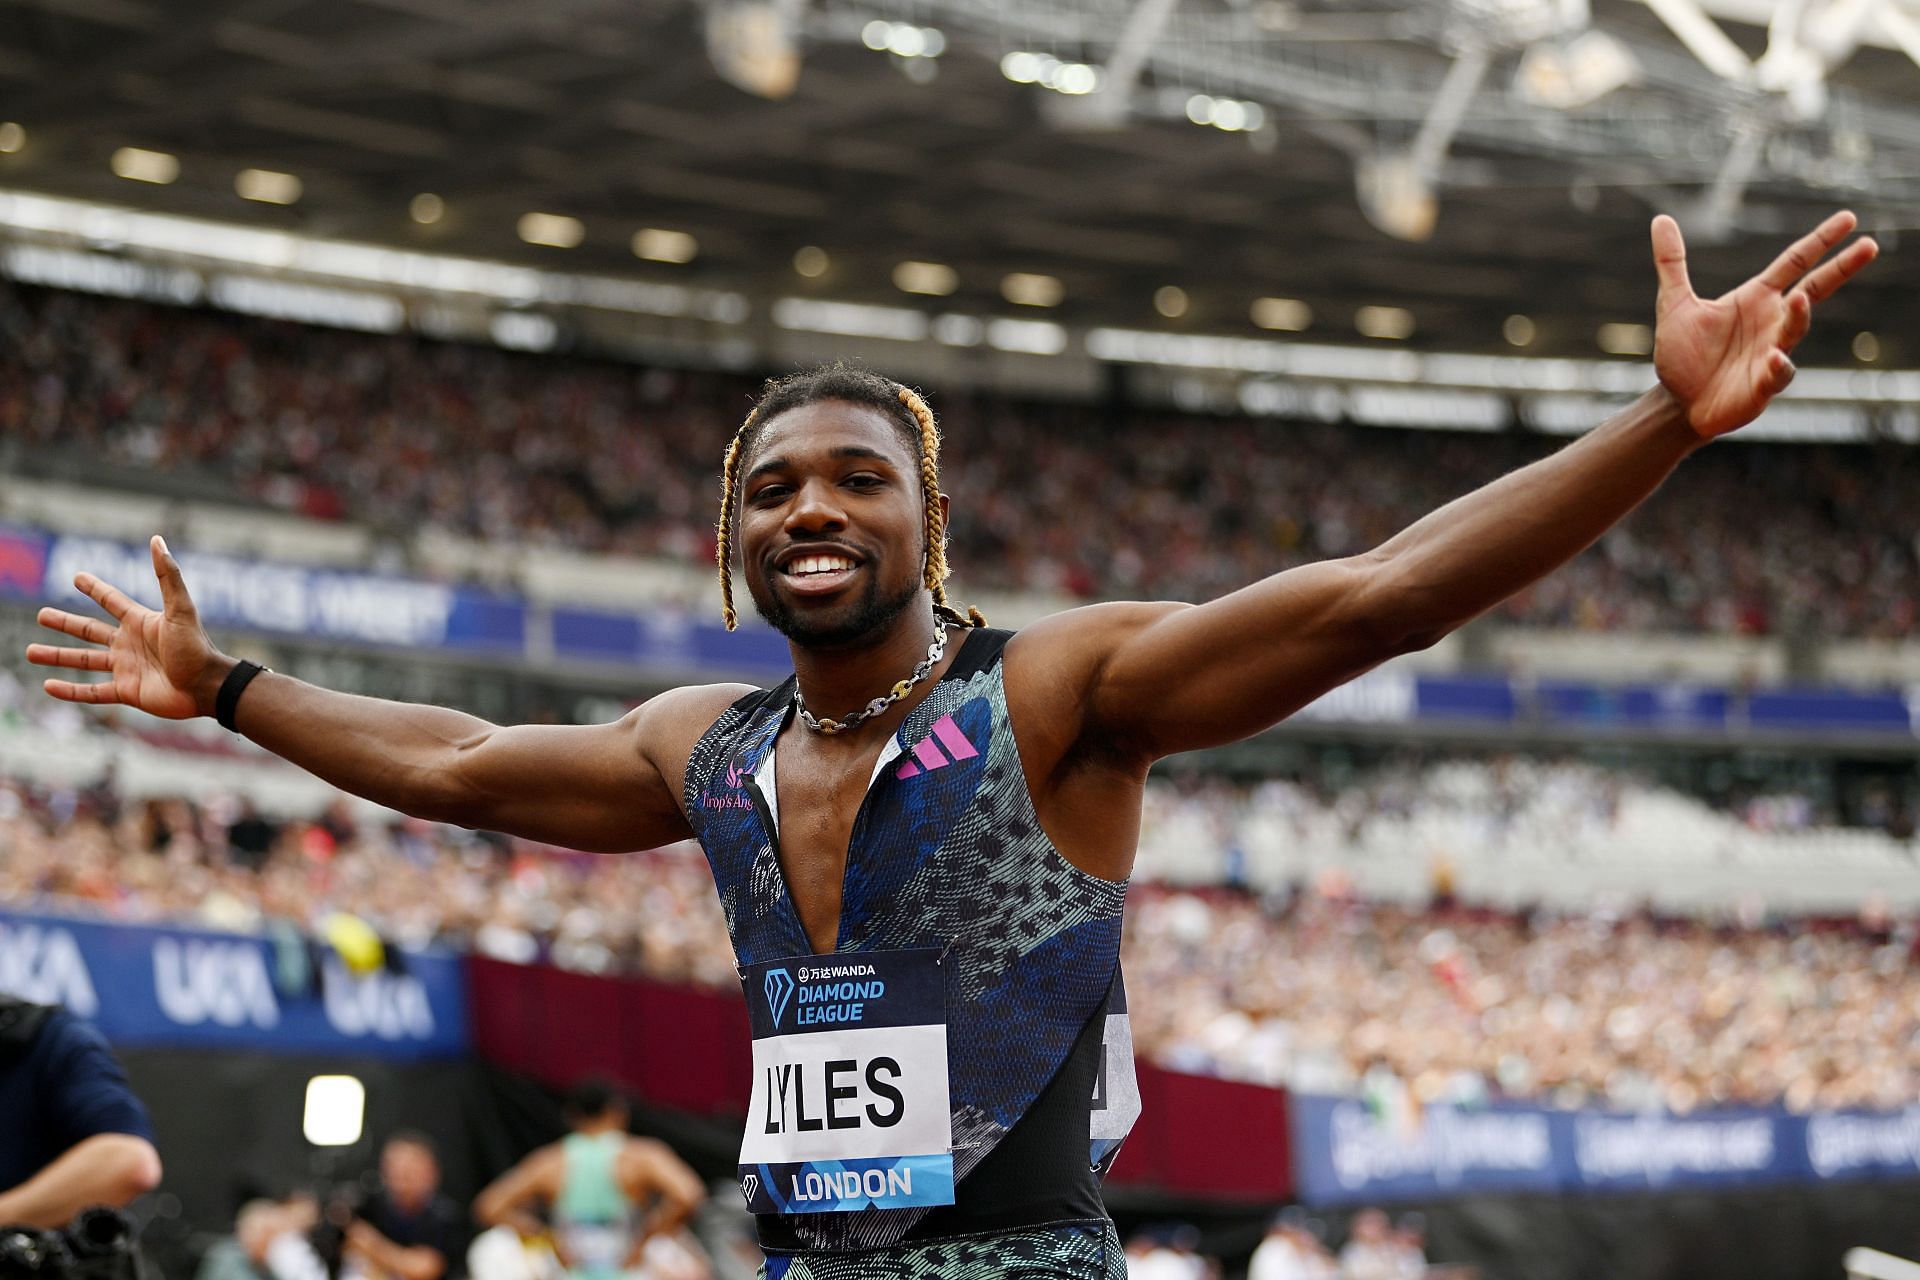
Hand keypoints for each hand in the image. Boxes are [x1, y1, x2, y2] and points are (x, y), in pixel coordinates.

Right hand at [26, 535, 229, 718]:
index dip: (94, 588)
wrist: (206, 687)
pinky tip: (48, 686)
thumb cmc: (196, 647)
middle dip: (65, 622)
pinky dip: (70, 691)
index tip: (77, 577)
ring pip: (83, 660)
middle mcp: (130, 644)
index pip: (111, 601)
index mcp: (140, 622)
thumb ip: (167, 576)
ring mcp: (126, 668)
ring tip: (30, 651)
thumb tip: (157, 540)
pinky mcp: (126, 692)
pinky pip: (92, 692)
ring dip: (57, 656)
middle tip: (41, 614)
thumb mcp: (180, 609)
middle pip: (89, 630)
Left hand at [1652, 209, 1877, 438]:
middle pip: (1814, 290)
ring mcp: (1772, 352)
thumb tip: (1661, 219)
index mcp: (1756, 298)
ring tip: (1798, 300)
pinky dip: (1779, 366)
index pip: (1795, 262)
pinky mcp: (1763, 385)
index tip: (1849, 218)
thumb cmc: (1683, 353)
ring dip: (1798, 316)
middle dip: (1841, 268)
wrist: (1677, 402)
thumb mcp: (1673, 303)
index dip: (1821, 241)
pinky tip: (1774, 359)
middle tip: (1869, 244)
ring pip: (1795, 329)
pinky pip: (1779, 374)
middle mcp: (1772, 321)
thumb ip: (1671, 262)